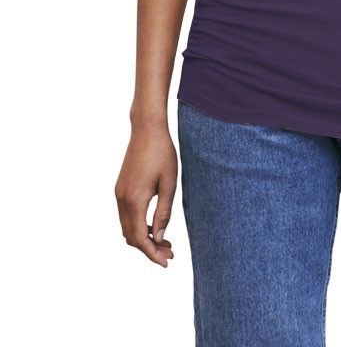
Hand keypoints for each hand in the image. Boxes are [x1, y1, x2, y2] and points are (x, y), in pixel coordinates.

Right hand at [114, 123, 177, 267]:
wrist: (146, 129)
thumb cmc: (162, 153)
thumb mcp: (169, 183)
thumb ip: (164, 211)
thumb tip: (160, 237)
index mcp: (135, 199)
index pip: (140, 238)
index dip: (152, 254)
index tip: (166, 262)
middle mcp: (122, 199)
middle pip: (131, 237)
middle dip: (149, 249)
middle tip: (170, 253)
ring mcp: (119, 193)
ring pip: (127, 227)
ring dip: (144, 238)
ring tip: (165, 242)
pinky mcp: (120, 188)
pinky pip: (126, 216)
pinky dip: (139, 225)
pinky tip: (155, 225)